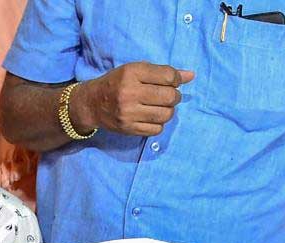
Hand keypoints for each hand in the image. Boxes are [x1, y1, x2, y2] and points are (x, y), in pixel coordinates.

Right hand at [70, 62, 193, 137]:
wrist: (92, 103)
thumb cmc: (118, 82)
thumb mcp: (137, 70)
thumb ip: (163, 72)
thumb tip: (191, 76)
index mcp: (132, 73)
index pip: (168, 76)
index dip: (176, 79)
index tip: (172, 82)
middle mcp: (129, 93)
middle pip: (170, 97)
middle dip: (175, 96)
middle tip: (168, 96)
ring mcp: (128, 113)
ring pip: (166, 114)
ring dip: (169, 111)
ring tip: (161, 107)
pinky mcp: (128, 128)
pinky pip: (157, 129)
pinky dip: (159, 123)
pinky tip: (152, 117)